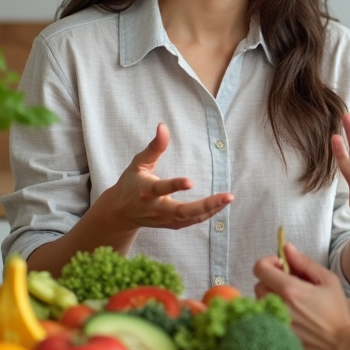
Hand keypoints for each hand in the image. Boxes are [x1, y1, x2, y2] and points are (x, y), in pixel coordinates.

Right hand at [101, 122, 232, 230]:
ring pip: (189, 218)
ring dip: (211, 209)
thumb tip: (163, 125)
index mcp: (145, 190)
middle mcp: (155, 207)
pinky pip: (191, 222)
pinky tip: (220, 206)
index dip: (175, 186)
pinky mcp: (170, 224)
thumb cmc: (131, 183)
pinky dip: (207, 215)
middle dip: (205, 205)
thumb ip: (154, 147)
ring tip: (228, 198)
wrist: (120, 212)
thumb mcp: (139, 163)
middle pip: (181, 211)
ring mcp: (164, 219)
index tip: (190, 182)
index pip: (160, 189)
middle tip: (227, 196)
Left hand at [254, 243, 349, 349]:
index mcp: (290, 290)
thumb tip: (287, 249)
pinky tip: (290, 320)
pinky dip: (272, 316)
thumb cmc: (336, 313)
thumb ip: (305, 262)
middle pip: (259, 285)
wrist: (339, 347)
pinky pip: (263, 320)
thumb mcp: (328, 281)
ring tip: (292, 306)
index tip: (280, 266)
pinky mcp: (271, 337)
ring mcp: (272, 324)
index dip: (268, 262)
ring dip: (271, 300)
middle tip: (291, 287)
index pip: (260, 268)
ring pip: (259, 304)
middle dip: (271, 282)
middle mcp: (277, 306)